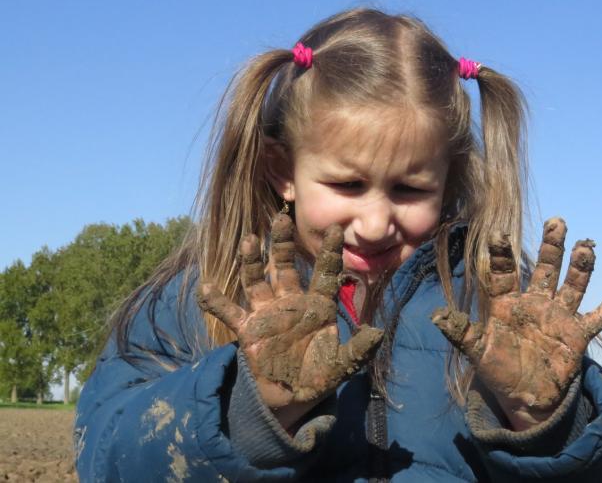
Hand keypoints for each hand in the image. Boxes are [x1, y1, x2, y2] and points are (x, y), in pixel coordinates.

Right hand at [197, 213, 382, 426]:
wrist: (291, 398)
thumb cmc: (319, 376)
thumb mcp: (342, 365)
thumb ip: (359, 349)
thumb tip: (378, 331)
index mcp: (318, 306)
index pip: (325, 273)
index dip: (330, 252)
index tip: (335, 228)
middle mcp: (292, 303)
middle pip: (285, 267)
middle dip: (283, 244)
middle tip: (281, 219)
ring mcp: (268, 313)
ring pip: (257, 281)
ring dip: (252, 262)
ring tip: (250, 241)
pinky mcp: (248, 330)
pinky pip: (231, 312)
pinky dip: (218, 302)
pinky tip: (206, 289)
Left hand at [431, 217, 601, 429]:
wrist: (526, 397)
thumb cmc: (499, 371)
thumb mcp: (477, 352)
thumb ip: (461, 333)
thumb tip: (436, 317)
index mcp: (507, 304)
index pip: (504, 274)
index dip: (503, 255)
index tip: (499, 235)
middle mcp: (535, 303)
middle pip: (544, 269)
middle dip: (550, 247)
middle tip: (557, 221)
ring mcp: (558, 316)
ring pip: (571, 285)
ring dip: (580, 268)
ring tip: (587, 247)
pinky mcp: (576, 335)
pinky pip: (597, 318)